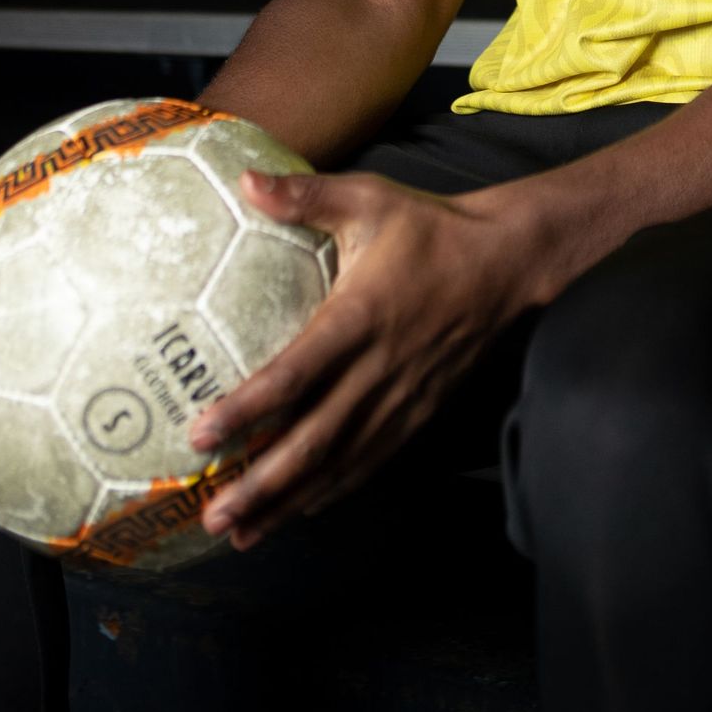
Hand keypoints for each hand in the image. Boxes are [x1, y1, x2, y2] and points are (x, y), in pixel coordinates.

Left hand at [190, 168, 537, 549]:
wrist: (509, 261)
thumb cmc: (431, 228)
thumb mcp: (370, 198)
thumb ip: (305, 195)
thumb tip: (243, 178)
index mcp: (360, 316)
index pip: (295, 374)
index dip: (248, 409)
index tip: (202, 435)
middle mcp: (379, 368)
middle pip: (314, 440)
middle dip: (261, 484)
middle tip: (213, 514)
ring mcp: (402, 397)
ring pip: (340, 463)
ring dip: (289, 502)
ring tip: (241, 533)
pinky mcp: (420, 411)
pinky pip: (371, 460)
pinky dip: (333, 491)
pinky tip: (301, 511)